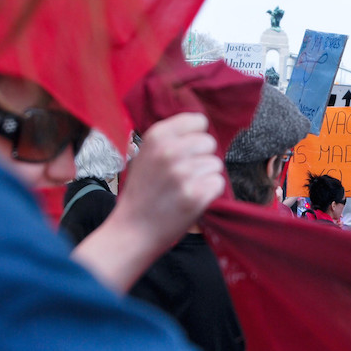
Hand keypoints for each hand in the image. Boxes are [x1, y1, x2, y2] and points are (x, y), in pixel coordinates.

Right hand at [114, 113, 223, 240]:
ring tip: (184, 188)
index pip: (198, 120)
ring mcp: (183, 173)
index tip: (186, 150)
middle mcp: (170, 151)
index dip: (196, 136)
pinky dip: (209, 193)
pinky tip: (191, 198)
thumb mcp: (146, 154)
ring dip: (204, 177)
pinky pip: (218, 183)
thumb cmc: (143, 192)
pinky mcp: (196, 195)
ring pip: (215, 164)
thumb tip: (201, 124)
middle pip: (209, 142)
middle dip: (201, 157)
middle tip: (183, 174)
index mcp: (157, 136)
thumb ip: (171, 138)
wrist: (133, 229)